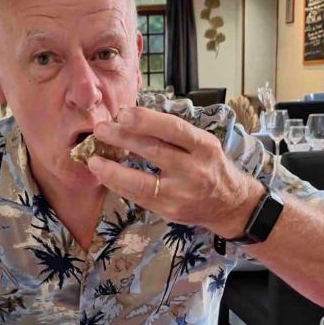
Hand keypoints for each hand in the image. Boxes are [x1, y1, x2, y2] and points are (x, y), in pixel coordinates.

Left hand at [86, 106, 262, 238]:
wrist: (229, 204)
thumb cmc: (210, 167)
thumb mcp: (202, 144)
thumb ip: (174, 135)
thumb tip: (131, 121)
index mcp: (204, 146)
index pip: (174, 129)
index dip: (147, 121)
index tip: (124, 113)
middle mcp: (195, 169)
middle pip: (154, 151)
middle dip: (123, 139)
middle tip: (100, 129)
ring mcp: (181, 193)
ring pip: (142, 181)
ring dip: (114, 169)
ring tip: (93, 159)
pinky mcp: (170, 210)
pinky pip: (139, 197)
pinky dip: (119, 185)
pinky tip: (104, 176)